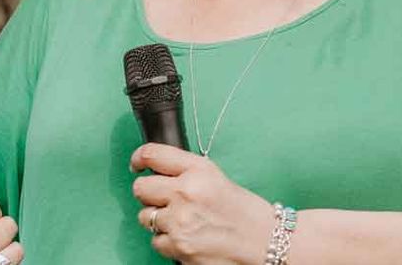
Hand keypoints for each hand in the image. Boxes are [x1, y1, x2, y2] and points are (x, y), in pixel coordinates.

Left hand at [130, 144, 271, 264]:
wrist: (264, 241)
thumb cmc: (241, 209)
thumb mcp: (213, 175)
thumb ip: (182, 169)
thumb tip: (153, 169)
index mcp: (195, 170)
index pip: (152, 154)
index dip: (139, 158)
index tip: (137, 164)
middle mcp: (185, 192)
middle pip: (140, 187)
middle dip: (147, 193)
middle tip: (161, 198)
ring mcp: (180, 222)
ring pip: (145, 217)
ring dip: (157, 219)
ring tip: (179, 220)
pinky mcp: (179, 247)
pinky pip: (156, 242)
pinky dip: (167, 241)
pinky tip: (185, 236)